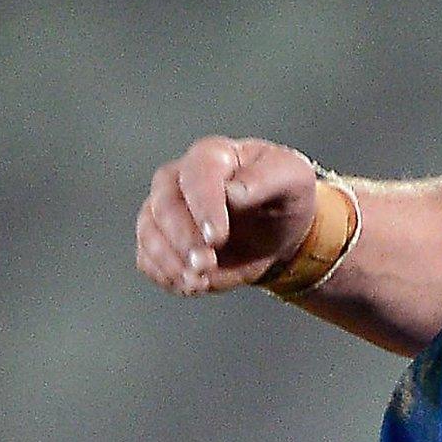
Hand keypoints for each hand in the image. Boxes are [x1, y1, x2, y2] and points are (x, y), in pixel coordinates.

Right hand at [136, 136, 316, 294]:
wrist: (279, 228)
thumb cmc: (284, 195)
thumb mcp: (294, 178)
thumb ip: (268, 178)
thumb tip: (234, 192)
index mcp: (213, 155)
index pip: (198, 175)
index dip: (204, 206)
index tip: (217, 237)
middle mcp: (179, 178)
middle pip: (164, 205)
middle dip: (183, 240)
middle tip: (206, 264)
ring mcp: (164, 209)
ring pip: (149, 233)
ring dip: (170, 262)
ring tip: (199, 282)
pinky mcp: (160, 240)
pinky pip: (148, 259)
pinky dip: (165, 275)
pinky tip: (192, 285)